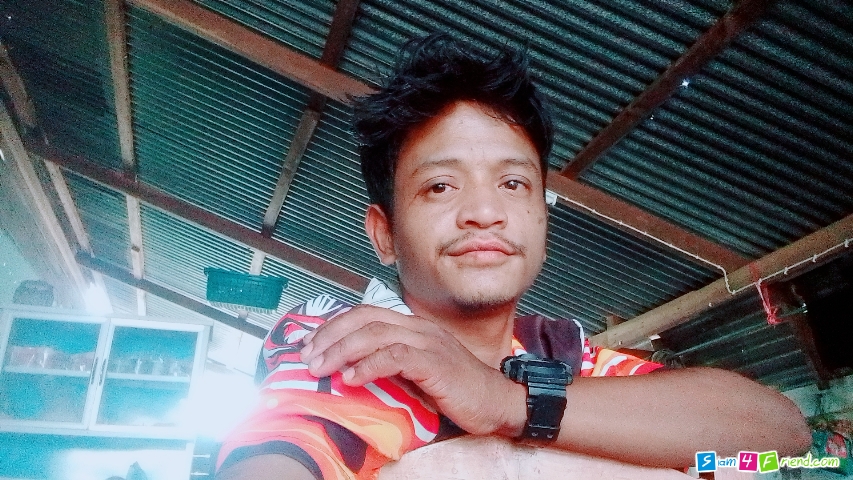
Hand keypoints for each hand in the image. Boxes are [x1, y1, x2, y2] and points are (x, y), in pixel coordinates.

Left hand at [299, 304, 524, 435]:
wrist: (498, 403)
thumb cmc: (458, 392)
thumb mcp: (418, 373)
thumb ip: (390, 364)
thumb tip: (350, 370)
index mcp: (413, 327)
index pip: (366, 314)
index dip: (334, 326)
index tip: (309, 344)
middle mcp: (419, 328)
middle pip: (364, 318)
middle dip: (330, 335)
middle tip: (306, 356)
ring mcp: (428, 342)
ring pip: (375, 334)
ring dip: (342, 350)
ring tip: (321, 368)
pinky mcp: (435, 362)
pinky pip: (396, 357)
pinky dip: (369, 365)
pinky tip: (352, 378)